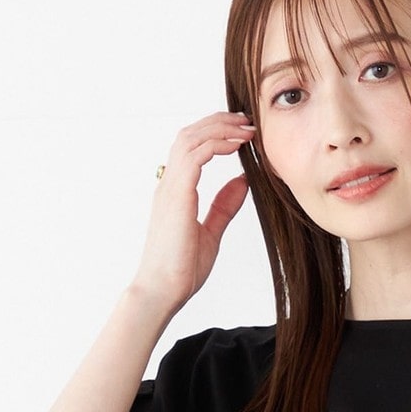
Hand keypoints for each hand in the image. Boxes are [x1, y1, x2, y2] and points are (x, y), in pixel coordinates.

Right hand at [129, 111, 256, 315]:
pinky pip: (195, 156)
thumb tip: (243, 182)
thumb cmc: (181, 270)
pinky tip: (237, 146)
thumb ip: (224, 206)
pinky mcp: (176, 196)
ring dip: (220, 128)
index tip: (242, 133)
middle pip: (189, 134)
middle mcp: (169, 184)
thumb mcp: (211, 232)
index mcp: (175, 191)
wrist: (163, 291)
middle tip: (247, 120)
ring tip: (246, 128)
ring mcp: (169, 188)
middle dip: (219, 122)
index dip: (216, 134)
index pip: (191, 147)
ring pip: (190, 138)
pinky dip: (217, 144)